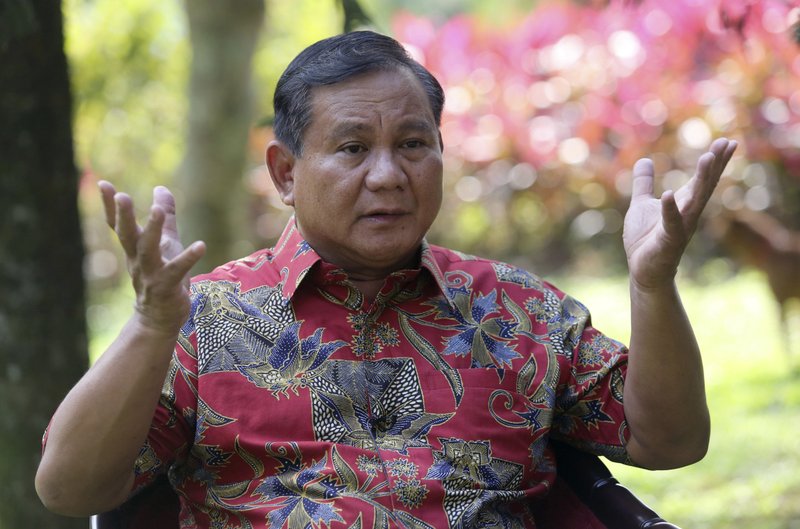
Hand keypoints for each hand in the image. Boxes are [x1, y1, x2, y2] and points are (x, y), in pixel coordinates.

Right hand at [99, 181, 205, 333]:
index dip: (109, 206)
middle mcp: (138, 261)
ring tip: (157, 210)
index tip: (102, 183)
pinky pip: (177, 271)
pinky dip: (188, 258)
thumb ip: (166, 217)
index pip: (118, 225)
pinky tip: (201, 245)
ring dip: (152, 231)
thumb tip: (161, 188)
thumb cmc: (163, 276)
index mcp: (135, 249)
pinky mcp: (167, 287)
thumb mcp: (166, 242)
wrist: (160, 318)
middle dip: (124, 217)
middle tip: (122, 196)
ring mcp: (150, 275)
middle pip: (127, 236)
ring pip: (147, 252)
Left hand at [623, 138, 736, 289]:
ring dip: (702, 179)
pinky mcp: (668, 241)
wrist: (643, 270)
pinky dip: (670, 209)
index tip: (728, 141)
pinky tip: (669, 194)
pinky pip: (671, 223)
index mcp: (684, 204)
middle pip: (704, 185)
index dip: (715, 161)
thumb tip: (644, 160)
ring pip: (694, 201)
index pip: (703, 179)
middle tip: (725, 143)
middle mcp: (688, 214)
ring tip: (707, 157)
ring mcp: (680, 227)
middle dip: (715, 165)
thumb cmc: (645, 239)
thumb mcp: (641, 204)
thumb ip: (644, 183)